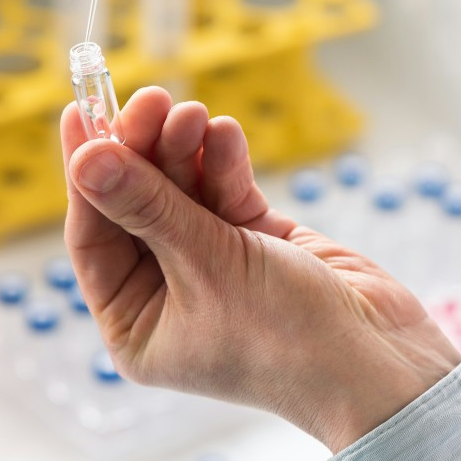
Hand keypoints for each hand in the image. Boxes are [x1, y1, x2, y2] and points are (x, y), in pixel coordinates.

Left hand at [61, 88, 460, 452]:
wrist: (379, 359)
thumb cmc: (285, 336)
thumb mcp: (207, 265)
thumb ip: (148, 206)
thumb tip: (85, 160)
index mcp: (137, 324)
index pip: (93, 238)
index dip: (87, 174)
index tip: (82, 112)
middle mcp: (168, 295)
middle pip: (137, 205)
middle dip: (143, 151)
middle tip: (152, 100)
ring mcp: (213, 265)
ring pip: (182, 191)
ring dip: (184, 149)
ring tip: (193, 114)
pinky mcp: (256, 241)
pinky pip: (225, 192)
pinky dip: (222, 162)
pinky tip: (224, 134)